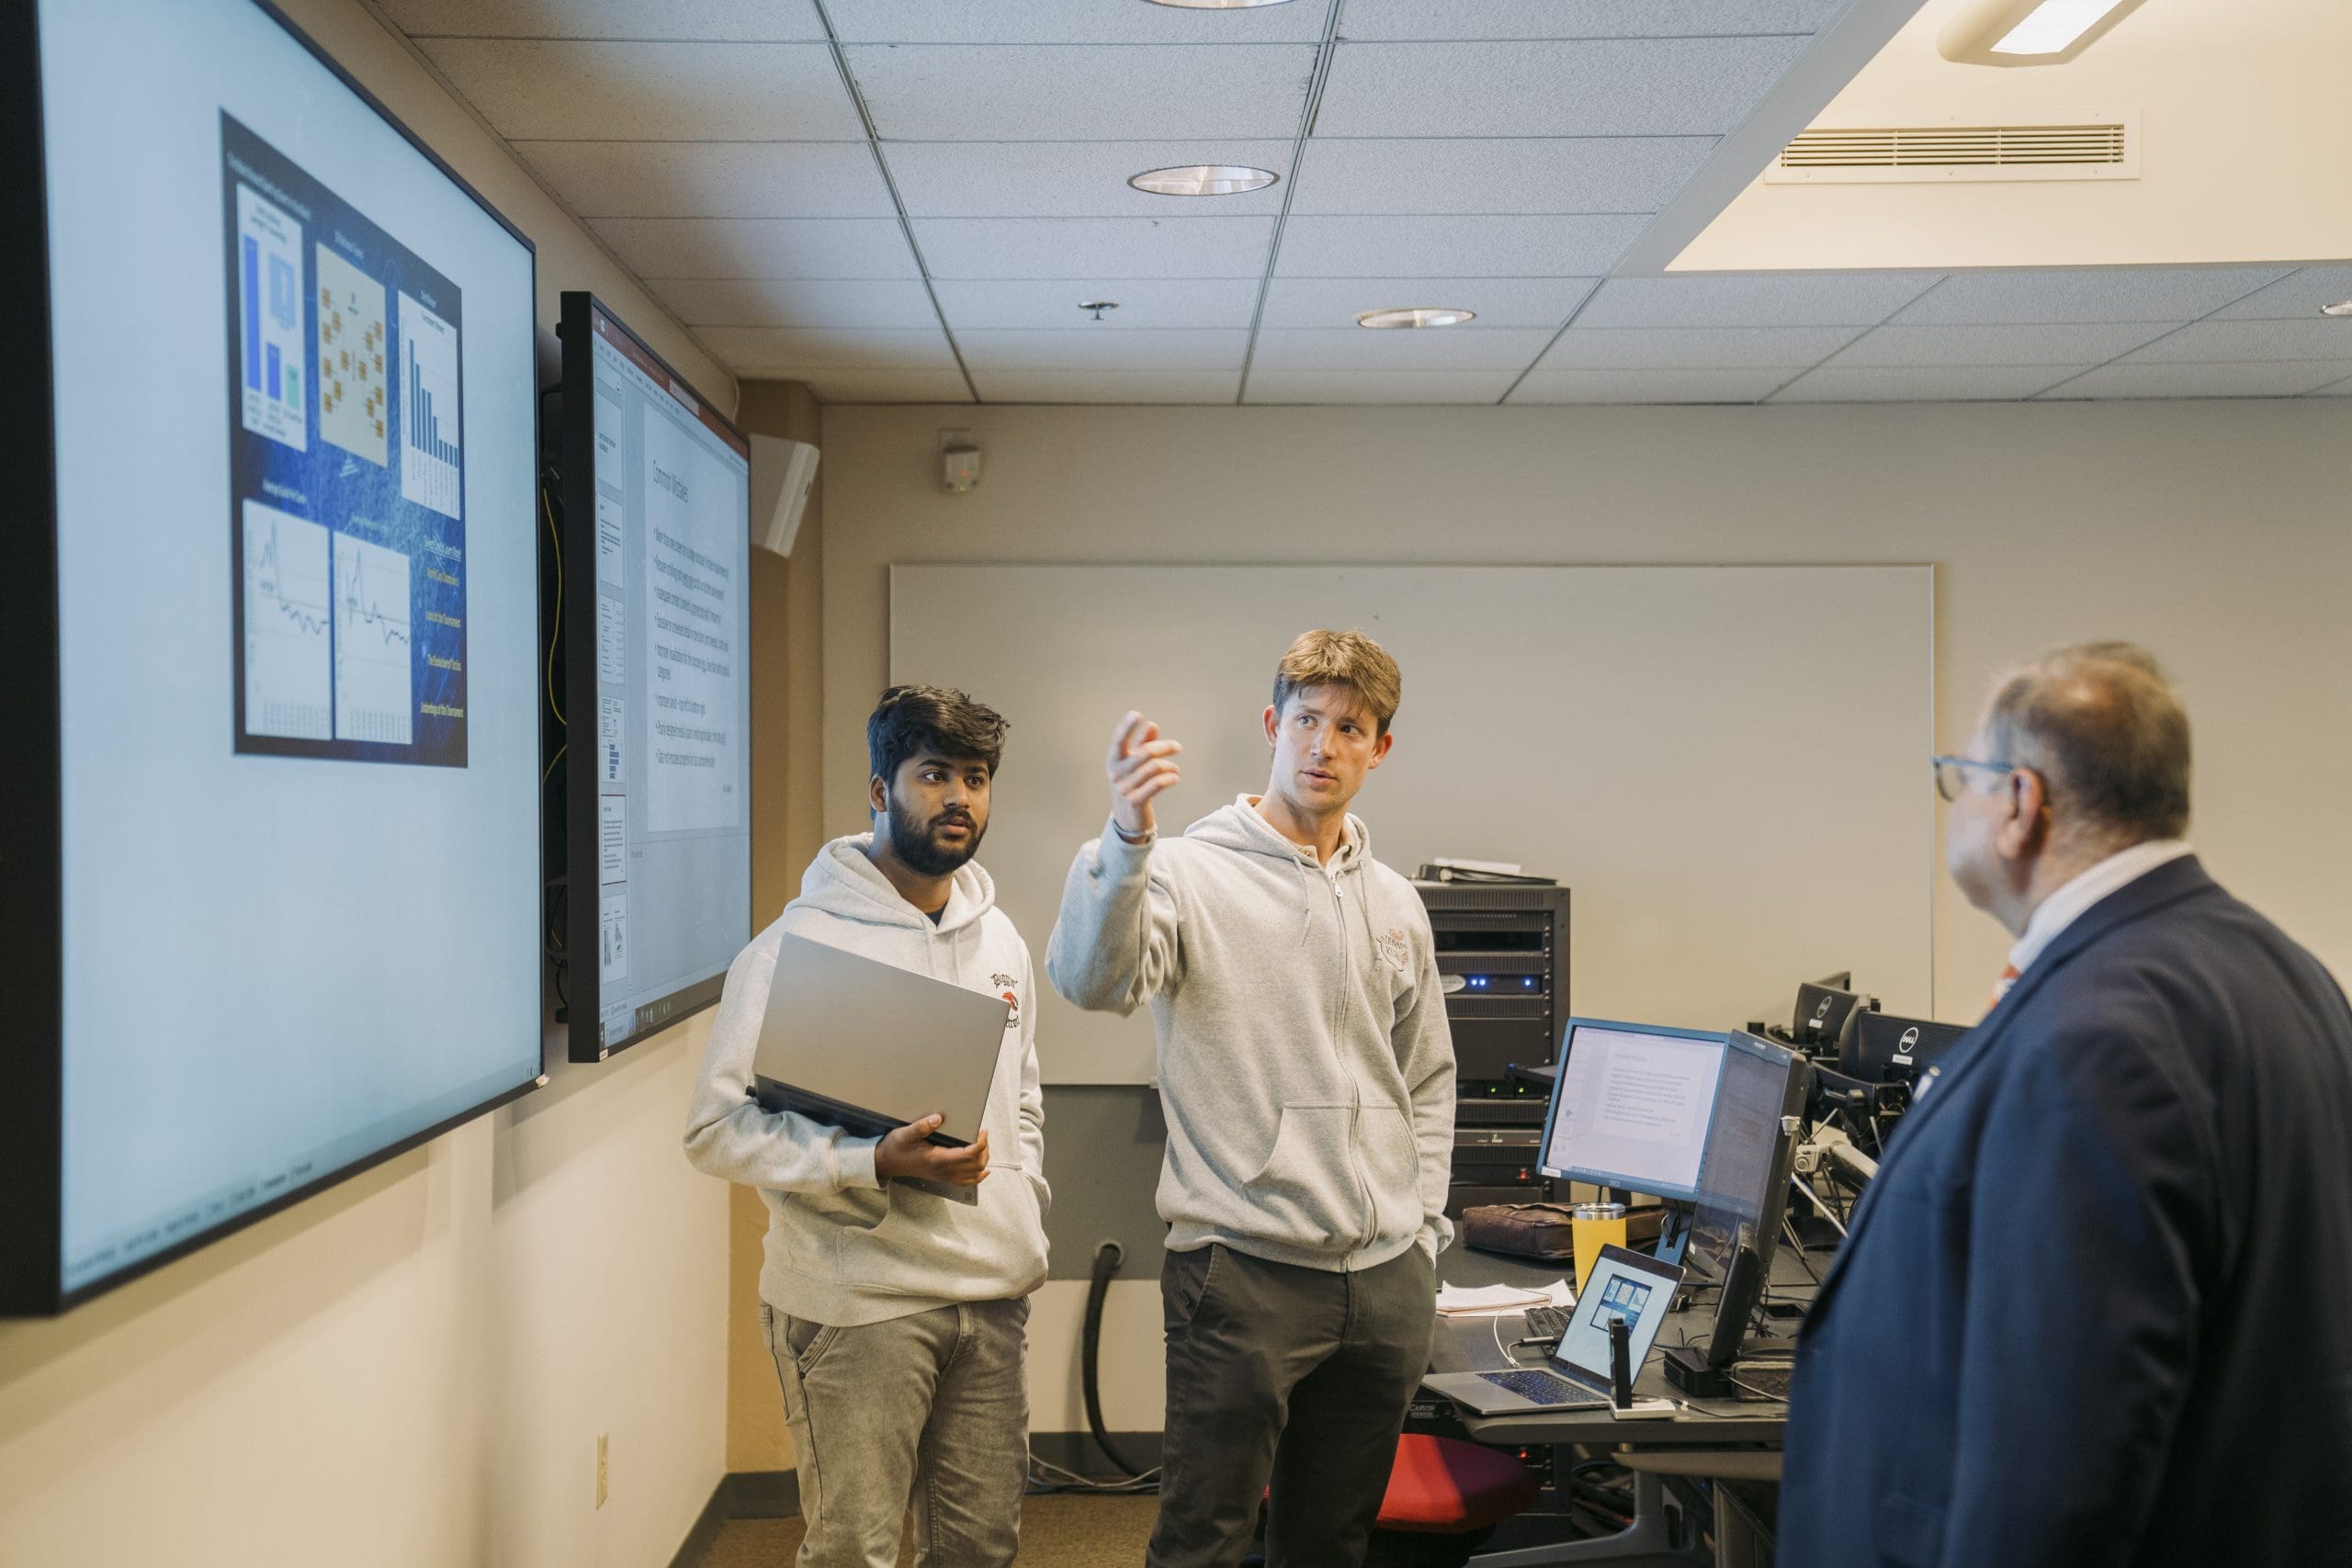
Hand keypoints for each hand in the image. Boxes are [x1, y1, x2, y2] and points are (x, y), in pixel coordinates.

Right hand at [875, 1117, 989, 1185]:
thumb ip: (921, 1127)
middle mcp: (943, 1171)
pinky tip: (983, 1170)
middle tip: (983, 1135)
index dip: (981, 1143)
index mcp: (938, 1159)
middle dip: (984, 1150)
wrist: (886, 1163)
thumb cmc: (895, 1147)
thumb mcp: (905, 1134)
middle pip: (975, 1165)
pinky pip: (965, 1181)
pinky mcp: (941, 1176)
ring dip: (982, 1161)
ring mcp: (943, 1176)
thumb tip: (938, 1118)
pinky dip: (977, 1176)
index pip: (969, 1155)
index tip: (982, 1131)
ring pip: (973, 1175)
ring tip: (983, 1146)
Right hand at [1106, 710, 1182, 837]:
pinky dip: (1170, 778)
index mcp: (1113, 760)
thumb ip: (1143, 745)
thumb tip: (1152, 725)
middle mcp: (1116, 773)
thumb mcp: (1134, 765)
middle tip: (1178, 747)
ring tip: (1175, 769)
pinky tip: (1175, 778)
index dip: (1126, 726)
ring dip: (1170, 766)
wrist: (1128, 820)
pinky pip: (1157, 783)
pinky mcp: (1136, 801)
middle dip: (1165, 747)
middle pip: (1145, 752)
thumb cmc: (1133, 785)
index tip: (1137, 714)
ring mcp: (1124, 788)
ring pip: (1154, 768)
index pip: (1118, 740)